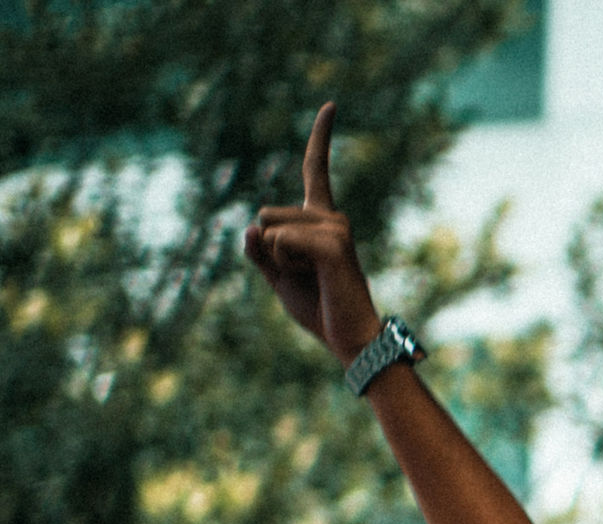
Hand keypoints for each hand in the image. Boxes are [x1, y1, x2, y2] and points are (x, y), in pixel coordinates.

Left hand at [242, 105, 385, 363]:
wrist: (351, 339)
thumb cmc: (320, 309)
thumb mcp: (277, 277)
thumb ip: (260, 251)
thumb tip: (252, 226)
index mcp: (321, 220)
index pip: (315, 170)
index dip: (321, 137)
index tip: (331, 104)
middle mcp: (332, 217)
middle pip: (265, 214)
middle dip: (268, 249)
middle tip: (305, 276)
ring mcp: (335, 228)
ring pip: (270, 229)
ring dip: (277, 260)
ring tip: (312, 279)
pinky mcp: (332, 244)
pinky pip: (280, 242)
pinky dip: (284, 264)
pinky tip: (314, 279)